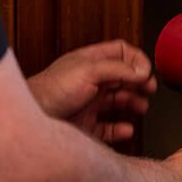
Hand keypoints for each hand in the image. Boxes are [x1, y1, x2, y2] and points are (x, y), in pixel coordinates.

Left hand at [28, 40, 157, 144]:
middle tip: (149, 90)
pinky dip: (121, 129)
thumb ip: (118, 69)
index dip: (136, 60)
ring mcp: (88, 103)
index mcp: (90, 62)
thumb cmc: (50, 90)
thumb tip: (142, 71)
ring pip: (119, 103)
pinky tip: (127, 128)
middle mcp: (91, 81)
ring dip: (134, 104)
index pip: (120, 53)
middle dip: (139, 83)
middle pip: (123, 78)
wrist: (32, 119)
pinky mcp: (86, 125)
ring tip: (141, 108)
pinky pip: (109, 128)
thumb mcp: (88, 71)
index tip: (145, 71)